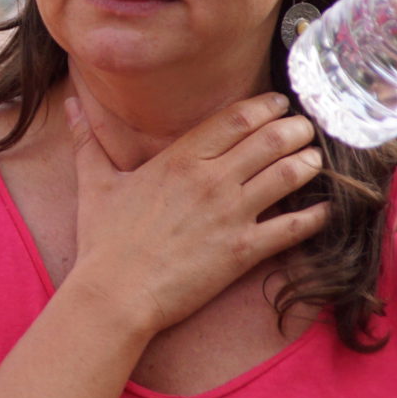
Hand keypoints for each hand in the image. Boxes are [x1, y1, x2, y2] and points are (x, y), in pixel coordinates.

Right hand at [61, 92, 331, 339]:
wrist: (115, 294)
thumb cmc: (104, 241)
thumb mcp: (95, 183)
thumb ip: (87, 140)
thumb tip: (70, 106)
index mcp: (180, 157)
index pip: (236, 118)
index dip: (266, 107)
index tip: (281, 103)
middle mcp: (211, 178)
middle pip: (270, 139)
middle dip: (296, 129)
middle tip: (308, 128)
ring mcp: (231, 213)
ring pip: (287, 174)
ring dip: (309, 163)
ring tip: (317, 159)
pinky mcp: (243, 250)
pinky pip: (292, 227)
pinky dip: (315, 215)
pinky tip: (327, 209)